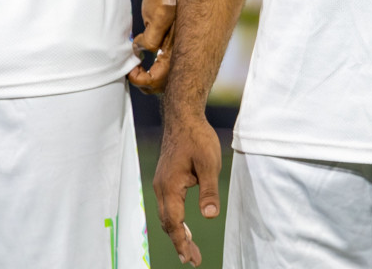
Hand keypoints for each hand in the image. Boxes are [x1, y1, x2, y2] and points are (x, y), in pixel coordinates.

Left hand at [128, 0, 177, 93]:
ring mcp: (176, 53)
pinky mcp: (171, 49)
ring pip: (162, 80)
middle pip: (162, 85)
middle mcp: (179, 55)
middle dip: (145, 83)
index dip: (141, 80)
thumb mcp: (158, 14)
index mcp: (177, 50)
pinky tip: (142, 61)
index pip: (158, 80)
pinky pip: (162, 70)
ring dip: (147, 79)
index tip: (131, 70)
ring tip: (135, 67)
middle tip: (132, 71)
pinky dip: (150, 71)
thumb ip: (151, 37)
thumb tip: (141, 51)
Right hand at [152, 109, 221, 266]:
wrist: (183, 117)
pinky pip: (168, 206)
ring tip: (190, 250)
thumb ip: (209, 191)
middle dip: (180, 243)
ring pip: (166, 215)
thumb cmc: (197, 137)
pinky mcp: (165, 179)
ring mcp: (161, 183)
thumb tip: (209, 216)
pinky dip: (175, 220)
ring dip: (177, 233)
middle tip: (192, 260)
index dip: (181, 242)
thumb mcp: (210, 163)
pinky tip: (184, 226)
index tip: (189, 258)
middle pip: (168, 223)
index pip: (174, 222)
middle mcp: (161, 188)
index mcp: (170, 186)